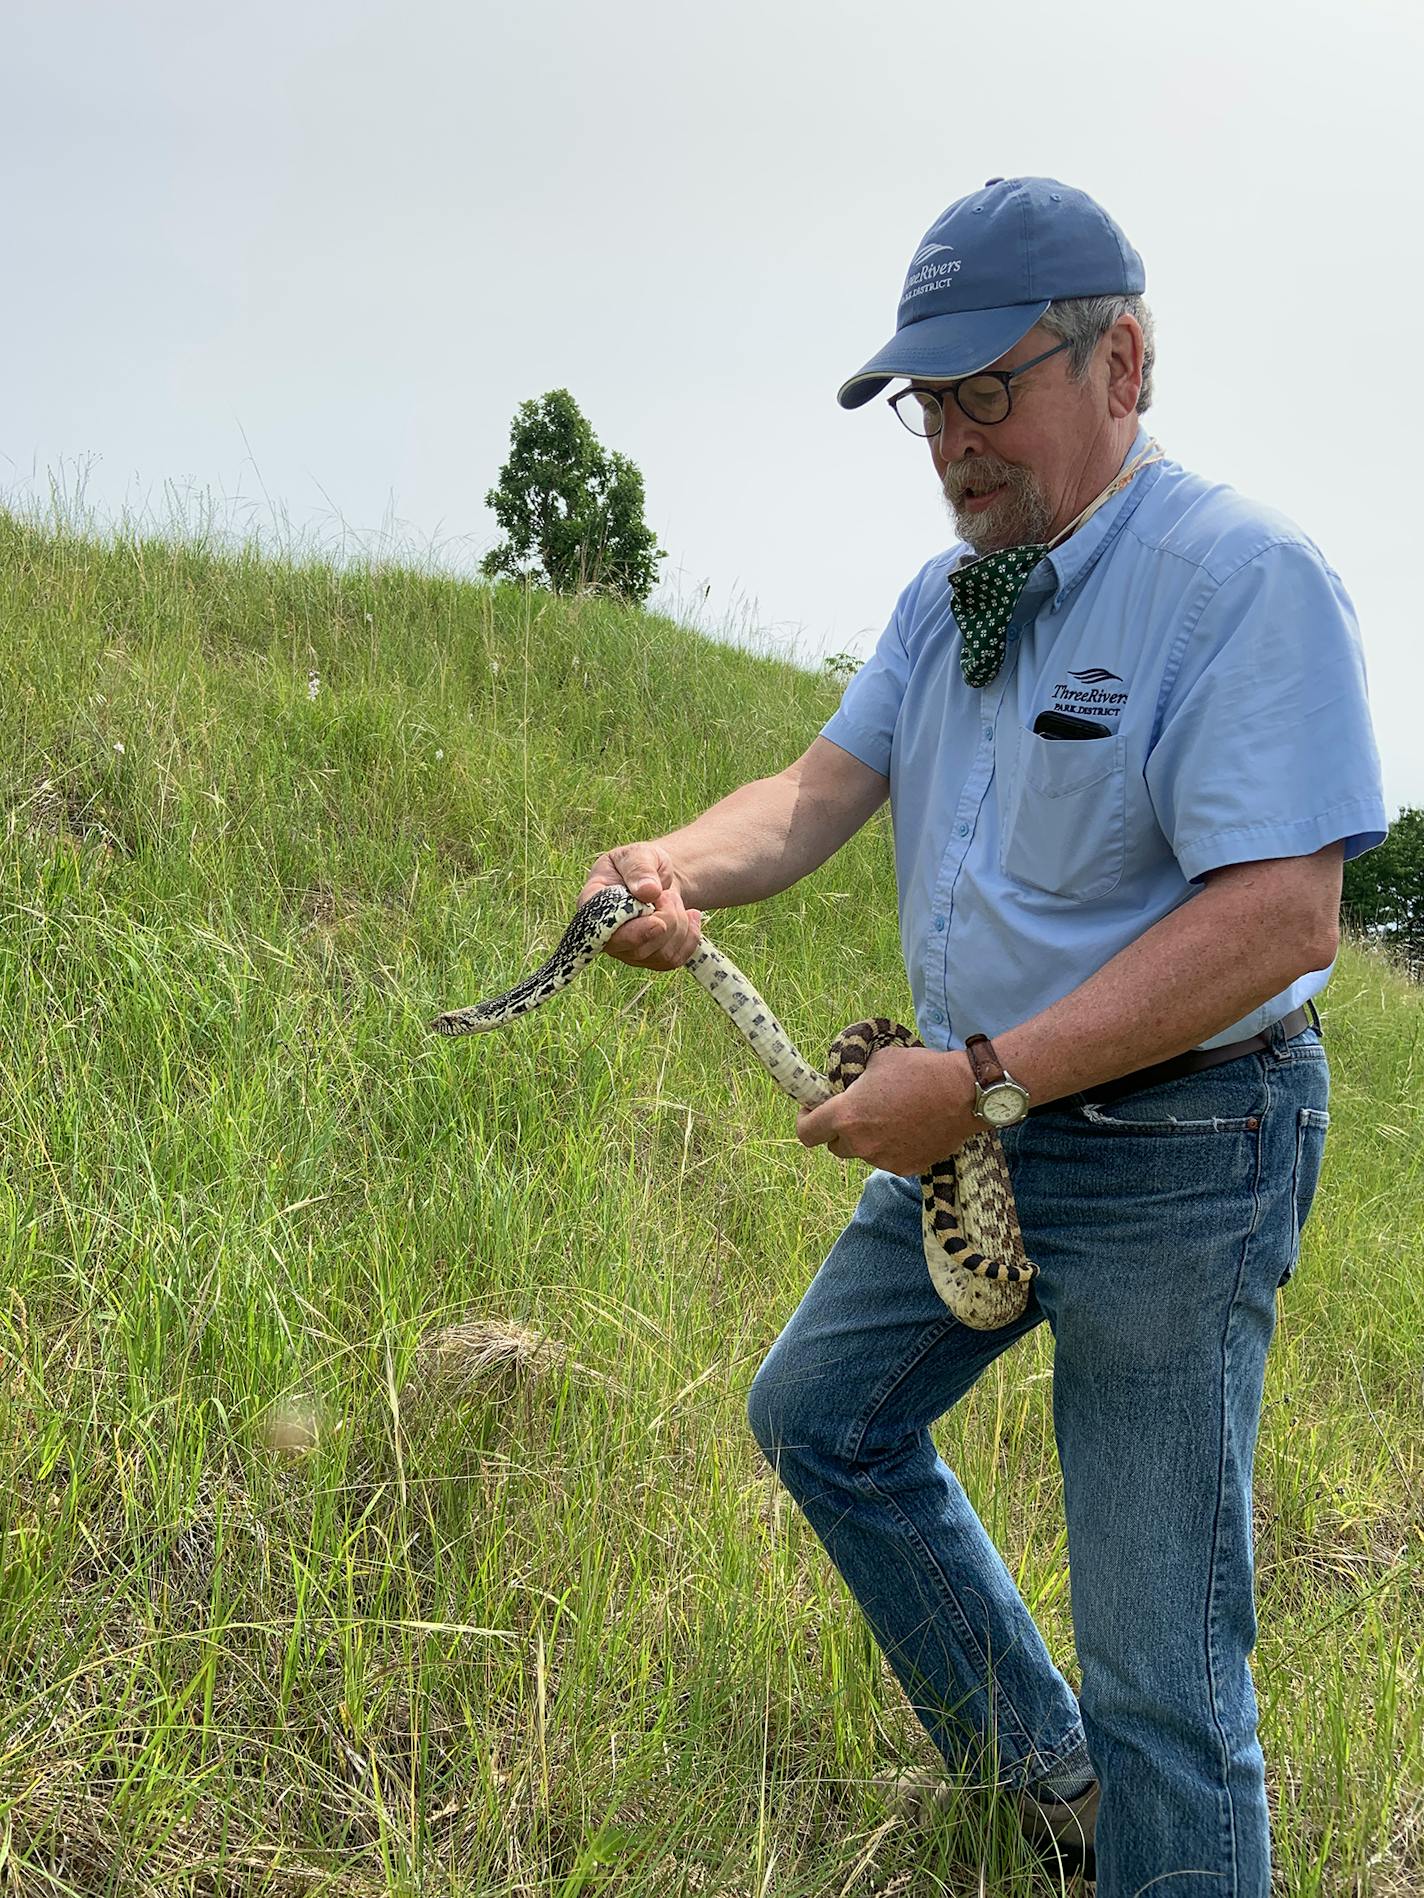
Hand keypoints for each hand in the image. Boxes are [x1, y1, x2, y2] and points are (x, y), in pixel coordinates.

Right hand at [578, 844, 702, 970]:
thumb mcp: (639, 854)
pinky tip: (691, 915)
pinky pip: (675, 960)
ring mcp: (627, 951)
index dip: (632, 933)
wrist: (656, 879)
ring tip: (673, 899)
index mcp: (593, 906)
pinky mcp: (649, 959)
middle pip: (638, 948)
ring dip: (679, 924)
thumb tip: (647, 891)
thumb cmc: (641, 863)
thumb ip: (639, 868)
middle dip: (666, 919)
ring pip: (660, 955)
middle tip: (667, 894)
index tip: (657, 922)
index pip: (602, 931)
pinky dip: (691, 937)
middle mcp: (606, 936)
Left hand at [796, 1044, 981, 1175]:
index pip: (806, 1133)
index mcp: (846, 1115)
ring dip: (867, 1139)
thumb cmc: (919, 1069)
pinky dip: (892, 1146)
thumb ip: (854, 1080)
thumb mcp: (877, 1062)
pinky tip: (908, 1128)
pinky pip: (888, 1159)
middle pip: (834, 1147)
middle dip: (839, 1131)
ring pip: (863, 1153)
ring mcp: (883, 1159)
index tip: (812, 1110)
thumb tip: (848, 1086)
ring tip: (890, 1117)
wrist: (964, 1092)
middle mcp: (861, 1143)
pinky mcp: (906, 1167)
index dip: (805, 1120)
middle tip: (855, 1113)